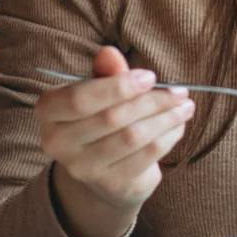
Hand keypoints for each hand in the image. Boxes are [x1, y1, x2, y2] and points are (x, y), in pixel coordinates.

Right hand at [37, 46, 194, 236]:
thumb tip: (109, 52)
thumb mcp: (101, 92)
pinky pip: (146, 156)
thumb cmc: (103, 118)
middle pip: (112, 118)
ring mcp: (83, 168)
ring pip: (132, 137)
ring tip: (186, 106)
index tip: (151, 77)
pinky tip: (179, 126)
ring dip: (166, 119)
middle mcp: (58, 143)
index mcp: (50, 112)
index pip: (79, 99)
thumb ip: (106, 73)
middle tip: (180, 92)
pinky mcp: (111, 184)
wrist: (107, 170)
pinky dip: (169, 137)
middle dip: (152, 101)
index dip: (118, 87)